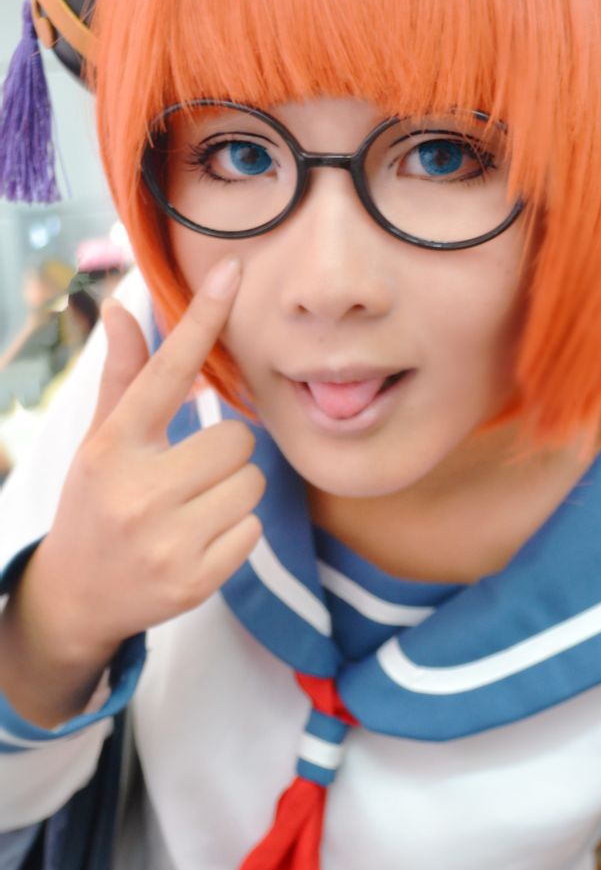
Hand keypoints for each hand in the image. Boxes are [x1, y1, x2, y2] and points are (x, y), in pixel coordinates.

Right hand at [18, 256, 265, 670]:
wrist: (77, 597)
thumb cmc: (95, 502)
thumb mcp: (100, 439)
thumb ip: (122, 376)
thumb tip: (122, 308)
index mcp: (113, 446)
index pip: (167, 370)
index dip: (202, 319)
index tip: (235, 272)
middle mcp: (136, 491)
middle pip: (237, 439)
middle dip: (225, 452)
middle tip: (191, 473)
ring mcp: (166, 541)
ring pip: (253, 483)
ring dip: (235, 491)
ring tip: (194, 508)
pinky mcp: (194, 581)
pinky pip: (254, 528)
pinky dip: (236, 531)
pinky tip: (198, 540)